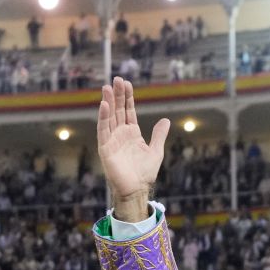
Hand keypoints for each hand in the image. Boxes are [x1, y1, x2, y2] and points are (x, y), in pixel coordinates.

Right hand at [97, 77, 169, 217]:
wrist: (136, 189)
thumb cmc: (145, 173)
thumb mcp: (156, 151)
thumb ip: (159, 135)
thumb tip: (165, 120)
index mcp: (132, 133)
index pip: (128, 111)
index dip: (127, 98)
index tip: (127, 84)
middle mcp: (120, 134)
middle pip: (118, 110)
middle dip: (117, 95)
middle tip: (117, 79)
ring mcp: (112, 140)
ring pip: (109, 117)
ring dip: (108, 102)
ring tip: (107, 87)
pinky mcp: (105, 148)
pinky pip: (103, 130)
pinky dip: (103, 118)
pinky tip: (104, 105)